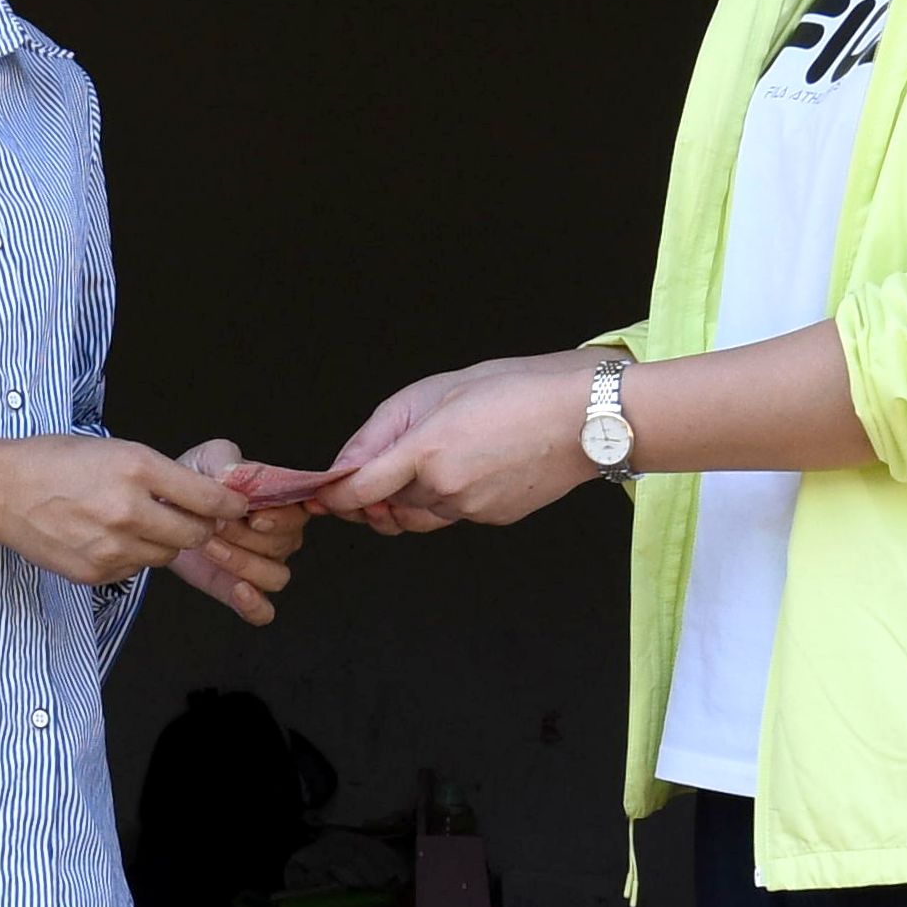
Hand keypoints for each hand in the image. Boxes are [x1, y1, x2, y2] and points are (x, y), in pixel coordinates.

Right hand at [0, 433, 256, 593]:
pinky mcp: (96, 572)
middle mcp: (127, 509)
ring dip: (162, 542)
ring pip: (166, 555)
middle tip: (189, 518)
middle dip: (199, 528)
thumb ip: (158, 474)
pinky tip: (106, 537)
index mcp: (136, 467)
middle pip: (194, 534)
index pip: (207, 497)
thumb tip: (202, 497)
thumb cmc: (53, 463)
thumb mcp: (113, 450)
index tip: (234, 506)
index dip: (228, 504)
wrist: (0, 491)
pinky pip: (135, 570)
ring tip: (133, 522)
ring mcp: (111, 545)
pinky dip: (131, 557)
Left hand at [167, 438, 307, 627]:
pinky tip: (239, 591)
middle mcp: (276, 536)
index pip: (298, 515)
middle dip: (247, 537)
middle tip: (215, 525)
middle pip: (284, 546)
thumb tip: (236, 475)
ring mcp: (260, 565)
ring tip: (211, 547)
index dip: (281, 519)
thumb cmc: (192, 481)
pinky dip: (255, 606)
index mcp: (278, 502)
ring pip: (274, 576)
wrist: (161, 510)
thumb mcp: (207, 458)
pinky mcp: (238, 590)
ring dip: (244, 563)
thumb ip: (226, 460)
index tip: (255, 518)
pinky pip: (263, 611)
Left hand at [320, 353, 599, 533]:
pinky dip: (447, 497)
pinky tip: (469, 465)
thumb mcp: (439, 389)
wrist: (587, 416)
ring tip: (432, 460)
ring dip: (411, 497)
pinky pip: (453, 514)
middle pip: (387, 506)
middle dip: (375, 494)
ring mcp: (472, 509)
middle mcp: (446, 488)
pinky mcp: (493, 518)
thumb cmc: (518, 388)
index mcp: (428, 449)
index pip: (360, 491)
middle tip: (376, 473)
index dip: (334, 498)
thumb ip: (385, 429)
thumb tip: (346, 465)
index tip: (319, 497)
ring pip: (420, 514)